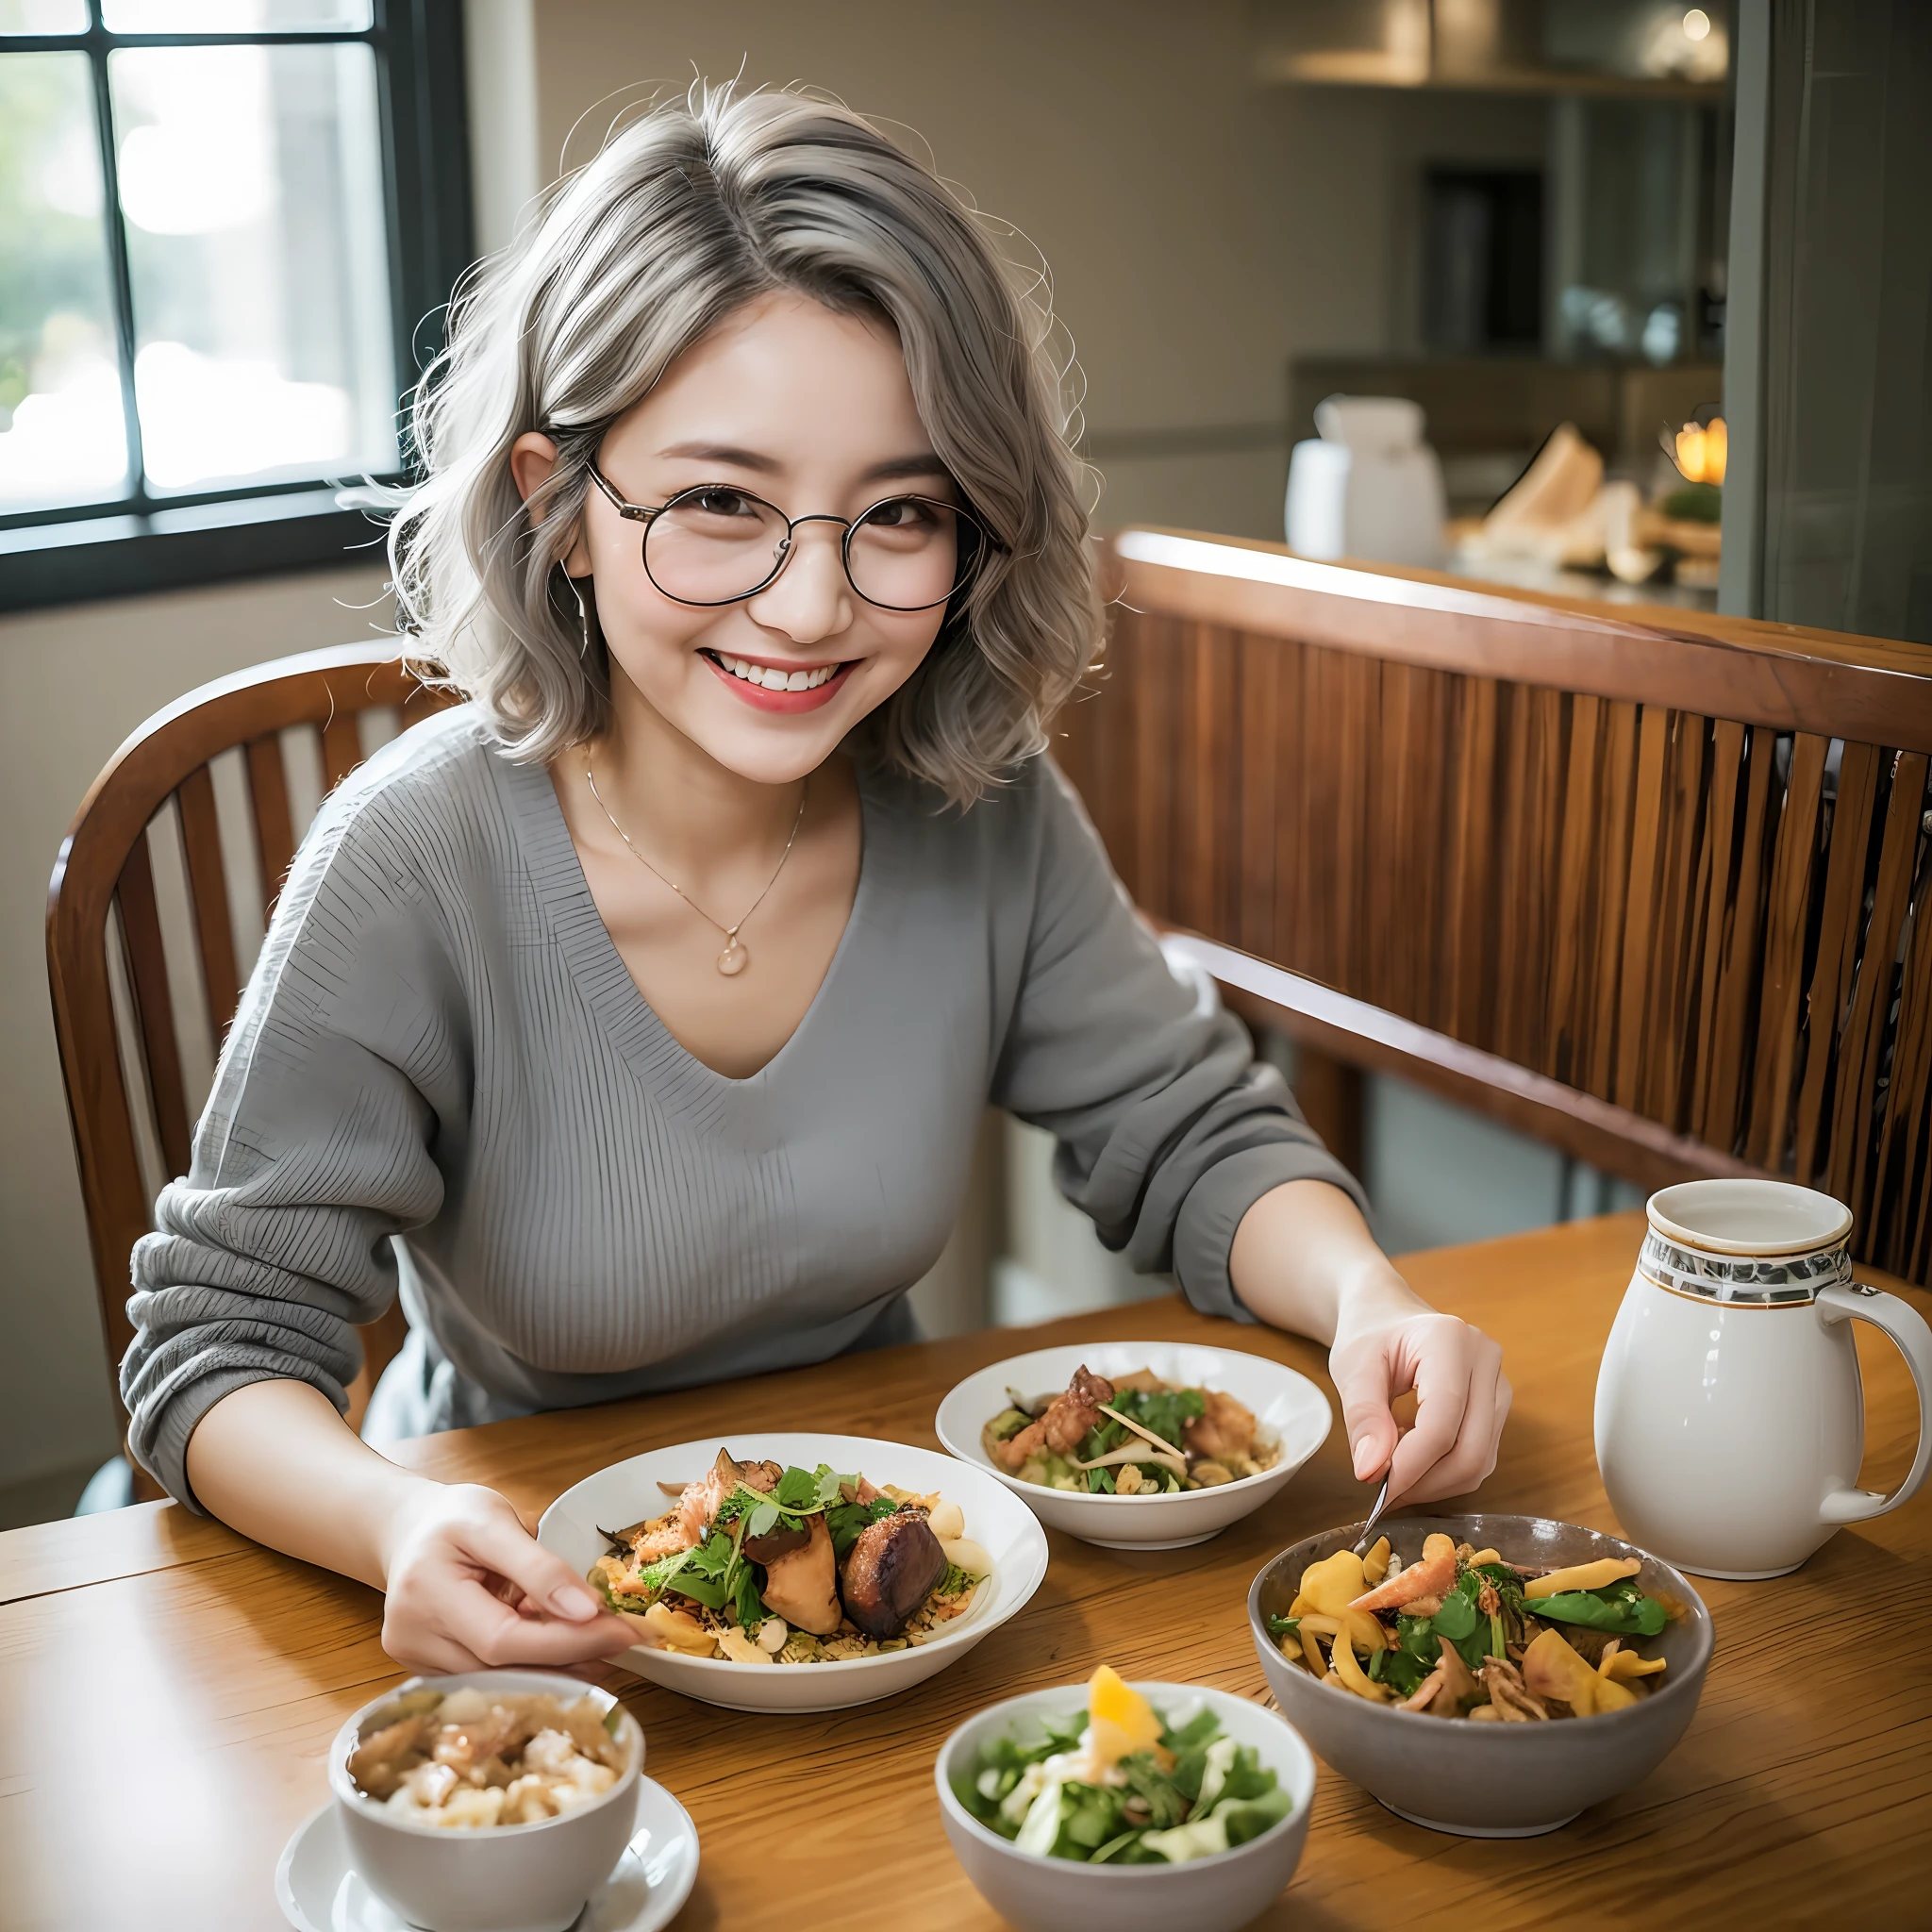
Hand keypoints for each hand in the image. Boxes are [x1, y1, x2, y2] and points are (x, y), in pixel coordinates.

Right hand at [378, 1480, 638, 1673]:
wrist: (408, 1533)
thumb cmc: (453, 1519)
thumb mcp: (495, 1520)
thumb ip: (538, 1566)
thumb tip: (586, 1610)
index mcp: (426, 1590)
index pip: (503, 1638)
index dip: (567, 1641)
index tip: (622, 1632)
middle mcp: (413, 1637)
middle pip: (503, 1669)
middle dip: (571, 1657)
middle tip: (622, 1641)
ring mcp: (417, 1661)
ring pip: (499, 1683)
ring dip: (557, 1668)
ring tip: (601, 1646)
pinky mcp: (427, 1672)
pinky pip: (489, 1680)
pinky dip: (531, 1668)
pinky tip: (563, 1651)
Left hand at [1328, 1284, 1510, 1506]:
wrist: (1387, 1315)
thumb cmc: (1369, 1335)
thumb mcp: (1352, 1368)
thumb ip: (1362, 1417)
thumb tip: (1371, 1471)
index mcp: (1450, 1340)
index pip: (1442, 1422)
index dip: (1411, 1464)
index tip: (1375, 1487)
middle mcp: (1486, 1360)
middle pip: (1471, 1450)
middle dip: (1425, 1482)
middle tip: (1383, 1493)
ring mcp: (1499, 1383)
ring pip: (1480, 1461)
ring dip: (1435, 1482)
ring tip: (1393, 1472)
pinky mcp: (1498, 1407)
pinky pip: (1481, 1457)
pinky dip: (1445, 1473)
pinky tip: (1413, 1460)